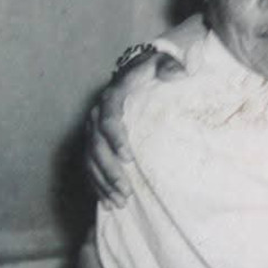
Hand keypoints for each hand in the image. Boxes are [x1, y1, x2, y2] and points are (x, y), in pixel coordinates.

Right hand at [85, 49, 183, 207]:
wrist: (133, 73)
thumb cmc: (151, 72)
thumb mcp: (161, 64)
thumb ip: (169, 67)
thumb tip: (177, 74)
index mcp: (112, 98)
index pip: (108, 119)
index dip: (115, 138)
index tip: (129, 157)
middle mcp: (96, 116)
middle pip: (97, 147)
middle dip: (110, 170)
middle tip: (126, 190)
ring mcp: (92, 132)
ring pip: (91, 161)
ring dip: (104, 183)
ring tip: (120, 202)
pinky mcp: (93, 145)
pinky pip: (90, 168)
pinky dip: (98, 186)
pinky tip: (108, 203)